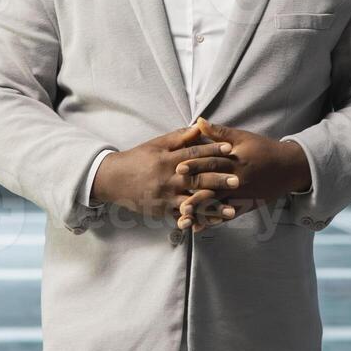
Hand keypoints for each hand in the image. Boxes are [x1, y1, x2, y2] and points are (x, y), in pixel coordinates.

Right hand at [91, 124, 237, 222]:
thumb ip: (179, 137)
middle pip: (197, 178)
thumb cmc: (137, 158)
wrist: (113, 179)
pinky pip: (181, 217)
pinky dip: (196, 221)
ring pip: (192, 202)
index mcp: (167, 159)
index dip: (212, 150)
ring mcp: (165, 196)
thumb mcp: (156, 144)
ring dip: (213, 207)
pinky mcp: (162, 210)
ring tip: (231, 211)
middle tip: (237, 181)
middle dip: (218, 180)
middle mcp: (168, 178)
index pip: (194, 153)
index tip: (230, 148)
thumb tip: (199, 126)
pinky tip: (210, 225)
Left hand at [174, 117, 310, 232]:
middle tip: (176, 197)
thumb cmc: (263, 149)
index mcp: (235, 161)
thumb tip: (199, 121)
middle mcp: (237, 180)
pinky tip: (199, 227)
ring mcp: (241, 195)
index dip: (195, 164)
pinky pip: (227, 216)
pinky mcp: (245, 205)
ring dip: (200, 212)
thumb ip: (219, 132)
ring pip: (217, 205)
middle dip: (194, 192)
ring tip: (183, 217)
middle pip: (213, 187)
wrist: (288, 167)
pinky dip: (212, 221)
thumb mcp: (242, 137)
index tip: (178, 167)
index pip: (213, 163)